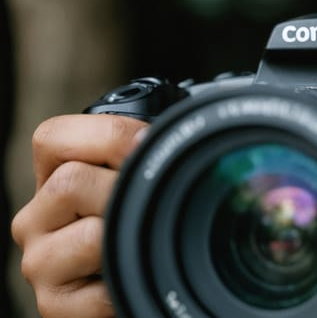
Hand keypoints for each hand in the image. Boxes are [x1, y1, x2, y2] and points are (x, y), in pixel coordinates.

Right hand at [11, 114, 147, 317]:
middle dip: (124, 191)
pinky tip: (132, 279)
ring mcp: (39, 263)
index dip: (109, 135)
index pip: (53, 138)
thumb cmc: (144, 230)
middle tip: (148, 208)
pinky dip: (131, 283)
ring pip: (90, 234)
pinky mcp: (54, 305)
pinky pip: (104, 288)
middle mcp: (35, 220)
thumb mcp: (136, 183)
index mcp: (53, 179)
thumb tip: (161, 136)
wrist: (147, 294)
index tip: (148, 145)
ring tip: (139, 245)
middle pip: (71, 182)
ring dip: (129, 239)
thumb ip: (138, 156)